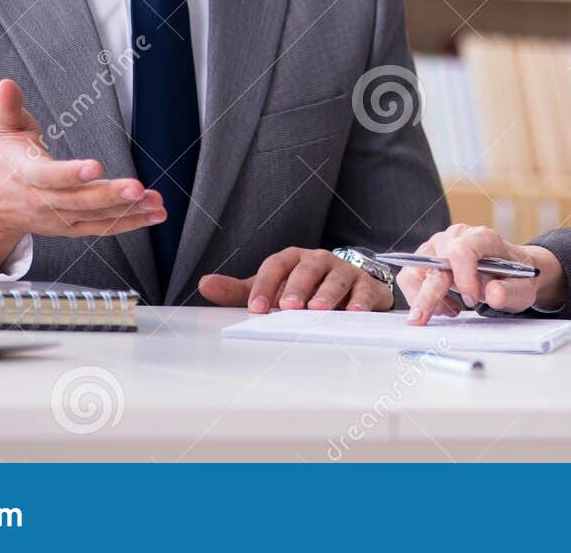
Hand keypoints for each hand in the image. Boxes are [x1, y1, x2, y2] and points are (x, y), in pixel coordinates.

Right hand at [0, 78, 166, 271]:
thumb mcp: (0, 128)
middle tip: (138, 188)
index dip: (70, 173)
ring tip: (155, 202)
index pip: (48, 176)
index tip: (95, 167)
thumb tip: (7, 85)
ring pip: (95, 217)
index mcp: (25, 174)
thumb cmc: (3, 159)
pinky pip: (102, 228)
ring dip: (128, 211)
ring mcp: (58, 218)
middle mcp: (42, 201)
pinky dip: (130, 223)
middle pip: (78, 201)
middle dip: (110, 195)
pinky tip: (153, 214)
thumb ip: (7, 105)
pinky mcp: (71, 227)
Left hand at [198, 247, 393, 313]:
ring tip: (317, 311)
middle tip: (288, 307)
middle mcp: (318, 260)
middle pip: (306, 269)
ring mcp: (344, 270)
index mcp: (292, 259)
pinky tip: (353, 312)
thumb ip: (239, 290)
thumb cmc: (304, 289)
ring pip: (335, 278)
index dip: (265, 285)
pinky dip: (360, 300)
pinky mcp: (366, 284)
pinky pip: (364, 290)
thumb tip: (205, 284)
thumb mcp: (272, 288)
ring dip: (327, 294)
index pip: (276, 266)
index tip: (256, 308)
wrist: (349, 286)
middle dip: (297, 287)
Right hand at [398, 224, 566, 325]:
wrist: (510, 272)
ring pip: (415, 271)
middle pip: (433, 263)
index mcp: (482, 238)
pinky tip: (445, 306)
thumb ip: (510, 292)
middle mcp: (456, 236)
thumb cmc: (514, 277)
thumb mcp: (522, 288)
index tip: (472, 300)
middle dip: (428, 296)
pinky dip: (421, 296)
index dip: (463, 277)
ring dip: (425, 298)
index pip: (462, 250)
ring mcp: (439, 245)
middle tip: (424, 321)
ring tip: (450, 310)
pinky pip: (411, 278)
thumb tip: (493, 294)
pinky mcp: (427, 257)